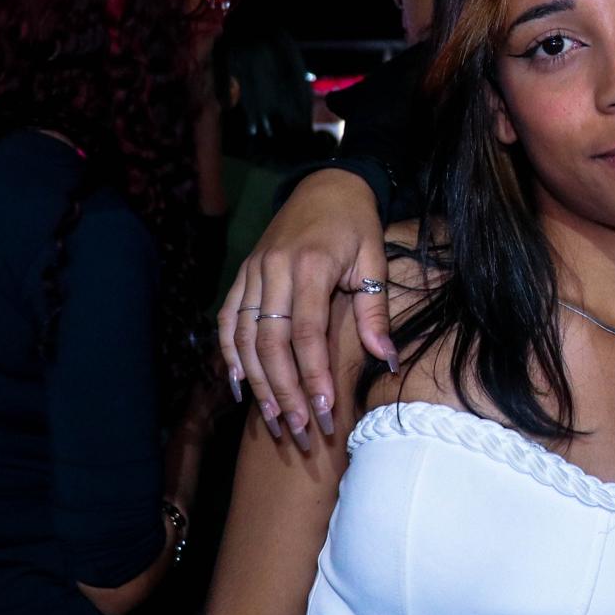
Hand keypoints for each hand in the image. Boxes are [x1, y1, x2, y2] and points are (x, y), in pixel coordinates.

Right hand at [217, 168, 395, 452]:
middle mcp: (274, 270)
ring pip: (245, 337)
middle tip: (298, 429)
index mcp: (312, 265)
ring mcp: (253, 272)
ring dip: (258, 383)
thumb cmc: (355, 225)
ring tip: (273, 420)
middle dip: (284, 391)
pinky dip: (230, 354)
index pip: (307, 332)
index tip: (323, 410)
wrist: (326, 185)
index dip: (313, 374)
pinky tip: (240, 386)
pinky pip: (228, 320)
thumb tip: (386, 360)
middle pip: (271, 342)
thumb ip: (375, 312)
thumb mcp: (374, 259)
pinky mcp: (242, 274)